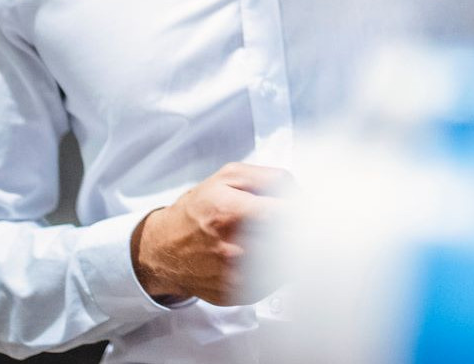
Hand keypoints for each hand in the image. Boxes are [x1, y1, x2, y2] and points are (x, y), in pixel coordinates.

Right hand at [132, 162, 292, 305]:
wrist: (165, 249)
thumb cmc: (198, 211)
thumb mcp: (228, 178)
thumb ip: (269, 178)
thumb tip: (299, 192)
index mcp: (230, 213)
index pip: (286, 214)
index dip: (304, 210)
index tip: (308, 208)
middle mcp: (232, 248)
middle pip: (289, 241)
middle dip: (300, 229)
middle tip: (298, 222)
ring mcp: (235, 276)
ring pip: (286, 263)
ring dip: (290, 249)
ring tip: (277, 237)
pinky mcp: (238, 295)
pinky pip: (275, 282)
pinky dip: (278, 267)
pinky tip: (265, 255)